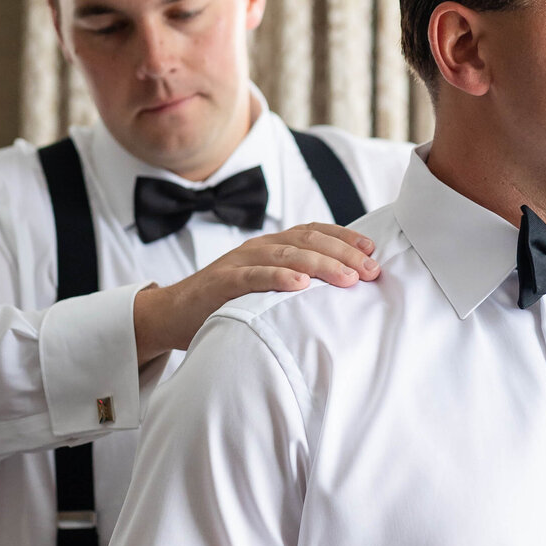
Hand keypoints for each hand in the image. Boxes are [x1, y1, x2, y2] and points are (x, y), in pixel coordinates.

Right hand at [134, 223, 380, 363]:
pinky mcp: (222, 283)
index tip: (373, 252)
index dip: (345, 238)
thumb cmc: (226, 302)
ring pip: (287, 255)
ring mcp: (239, 263)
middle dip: (343, 254)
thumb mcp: (265, 287)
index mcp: (271, 245)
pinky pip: (253, 277)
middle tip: (371, 271)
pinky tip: (301, 285)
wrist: (172, 313)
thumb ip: (294, 281)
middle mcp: (258, 247)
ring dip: (321, 265)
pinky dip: (279, 278)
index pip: (314, 232)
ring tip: (348, 278)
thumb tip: (340, 288)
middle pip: (307, 241)